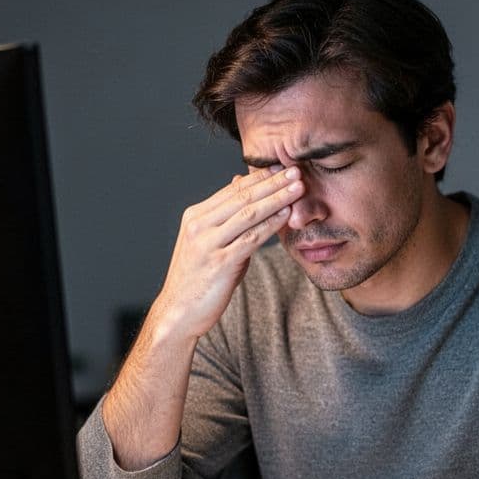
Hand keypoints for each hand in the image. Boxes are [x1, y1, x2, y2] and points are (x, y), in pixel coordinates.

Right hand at [153, 165, 303, 340]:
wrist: (179, 311)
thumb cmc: (198, 277)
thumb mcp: (207, 241)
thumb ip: (225, 216)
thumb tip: (239, 183)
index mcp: (195, 216)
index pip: (232, 190)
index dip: (259, 176)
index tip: (281, 167)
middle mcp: (199, 225)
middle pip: (242, 197)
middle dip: (272, 182)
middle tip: (295, 170)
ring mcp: (208, 243)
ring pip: (248, 213)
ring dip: (276, 198)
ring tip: (298, 187)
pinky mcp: (220, 263)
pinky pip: (251, 238)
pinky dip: (270, 224)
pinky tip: (287, 215)